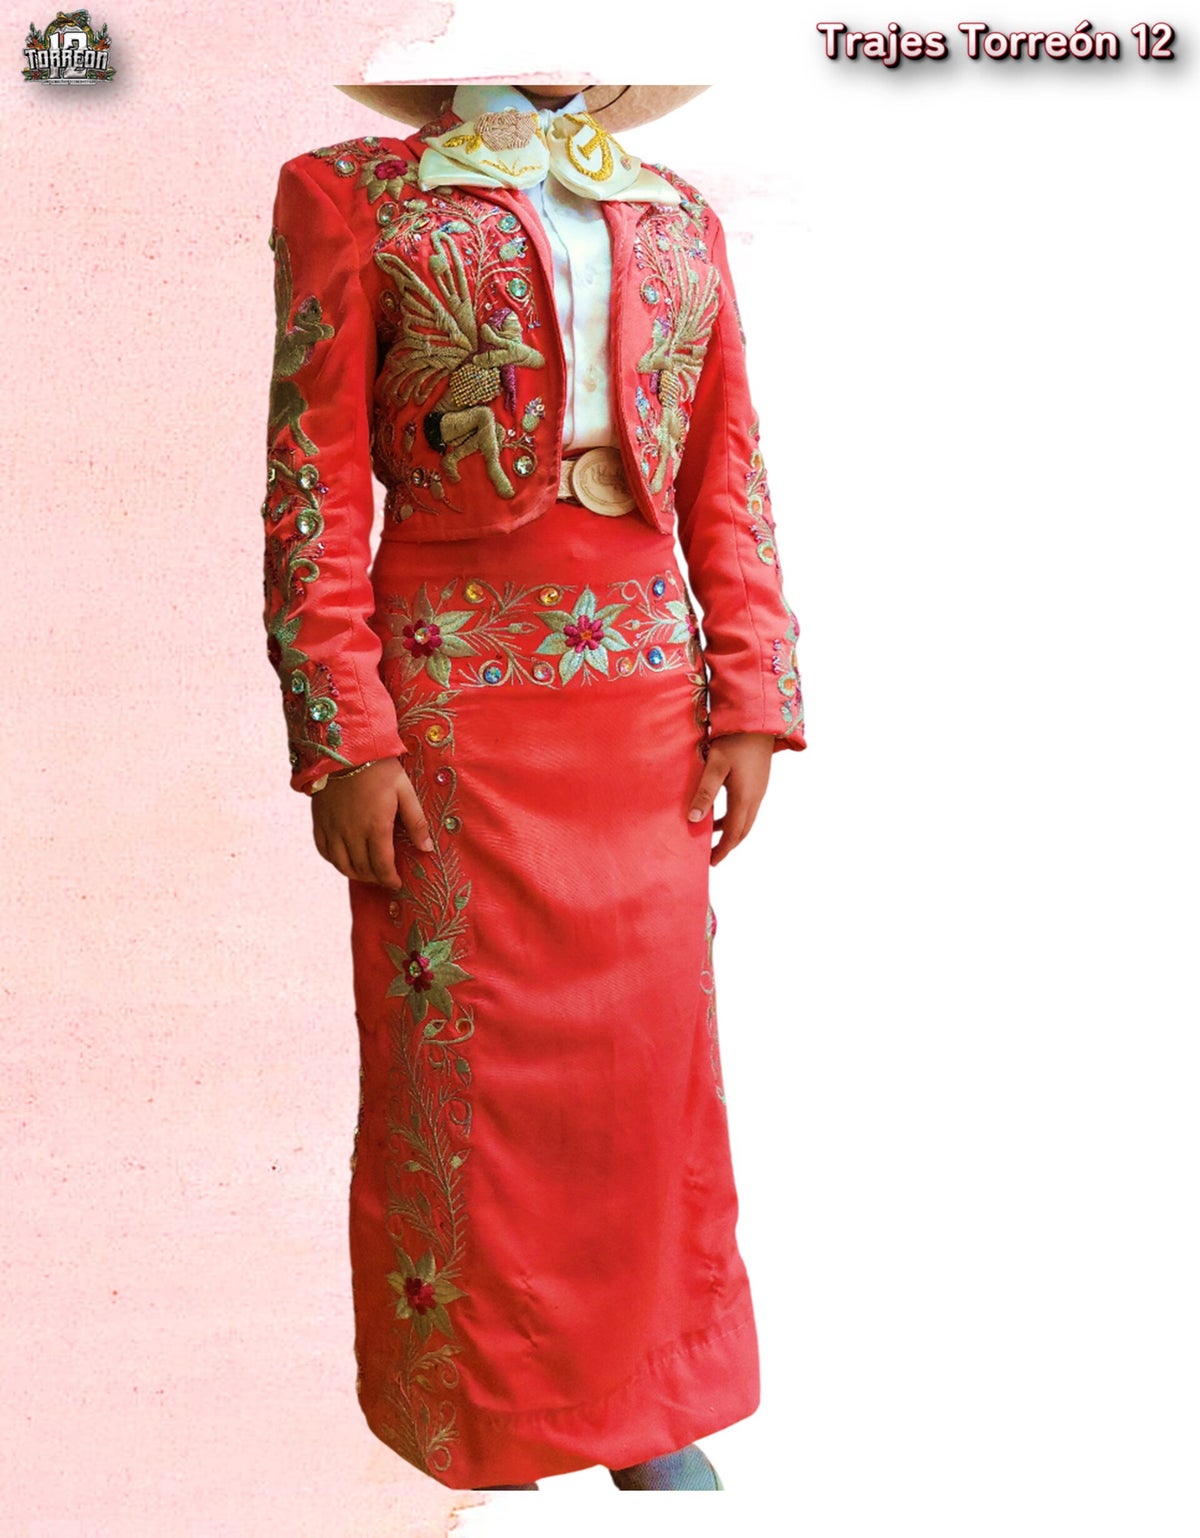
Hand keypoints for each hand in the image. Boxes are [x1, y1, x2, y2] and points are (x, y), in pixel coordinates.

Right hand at [311, 757, 433, 888]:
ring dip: (356, 873)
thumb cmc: (379, 768)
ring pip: (342, 865)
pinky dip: (335, 861)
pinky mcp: (320, 822)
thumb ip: (416, 821)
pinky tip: (345, 859)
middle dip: (376, 878)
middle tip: (385, 878)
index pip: (382, 866)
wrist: (345, 749)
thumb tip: (426, 848)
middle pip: (362, 869)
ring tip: (367, 873)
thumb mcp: (404, 791)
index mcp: (375, 826)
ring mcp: (333, 829)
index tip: (397, 883)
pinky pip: (324, 851)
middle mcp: (352, 833)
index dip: (390, 879)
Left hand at [688, 732, 774, 866]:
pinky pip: (747, 809)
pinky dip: (734, 818)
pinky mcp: (758, 783)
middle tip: (712, 856)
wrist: (758, 722)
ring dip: (731, 831)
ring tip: (712, 835)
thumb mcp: (715, 766)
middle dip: (728, 845)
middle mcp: (755, 798)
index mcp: (744, 798)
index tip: (711, 862)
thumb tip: (693, 819)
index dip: (722, 850)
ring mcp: (759, 791)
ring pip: (746, 820)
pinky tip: (720, 812)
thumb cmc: (734, 741)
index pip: (733, 833)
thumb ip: (704, 792)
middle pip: (742, 831)